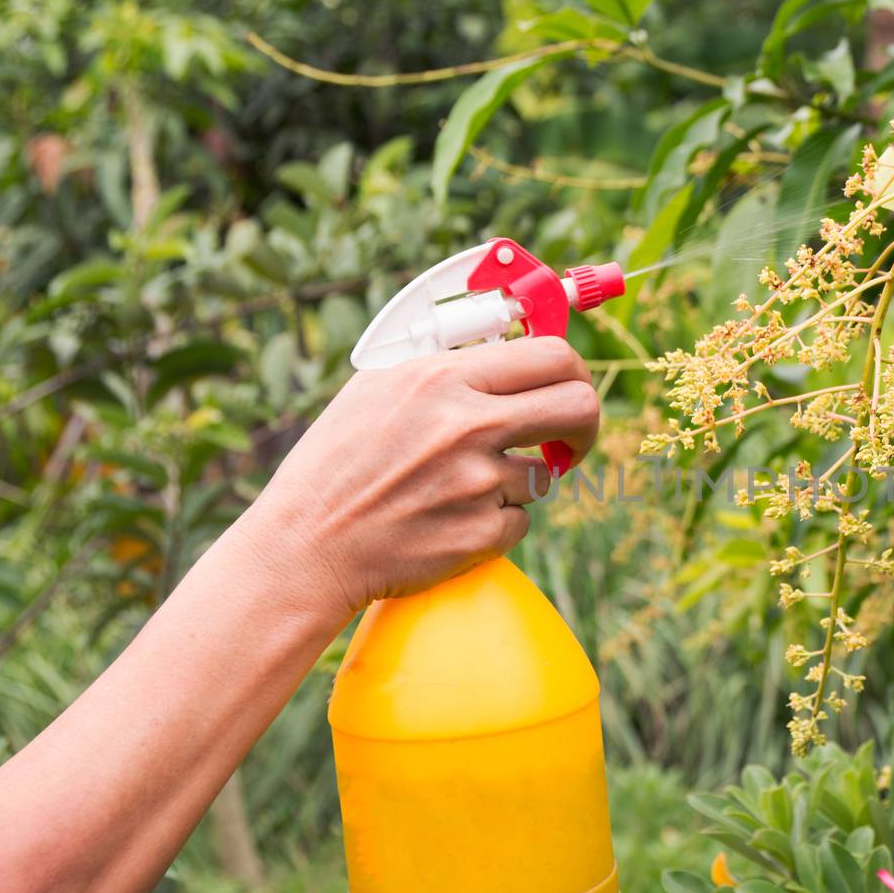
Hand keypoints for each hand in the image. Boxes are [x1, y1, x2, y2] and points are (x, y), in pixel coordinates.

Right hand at [240, 336, 599, 622]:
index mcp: (444, 378)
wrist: (307, 545)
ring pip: (544, 474)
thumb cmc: (338, 462)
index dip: (575, 372)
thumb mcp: (379, 388)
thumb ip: (447, 366)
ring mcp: (478, 483)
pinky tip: (447, 520)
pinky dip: (495, 522)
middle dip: (585, 424)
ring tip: (459, 489)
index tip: (570, 387)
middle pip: (579, 407)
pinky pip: (520, 520)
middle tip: (569, 439)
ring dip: (516, 482)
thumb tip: (512, 347)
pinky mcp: (482, 534)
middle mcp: (468, 426)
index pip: (552, 356)